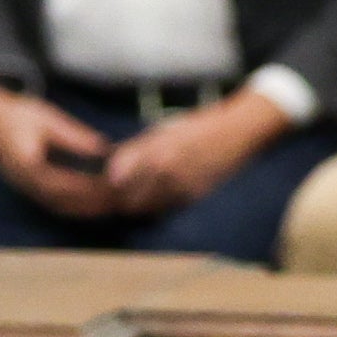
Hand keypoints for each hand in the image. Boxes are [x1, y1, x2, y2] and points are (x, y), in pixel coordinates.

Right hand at [0, 84, 113, 212]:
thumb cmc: (16, 115)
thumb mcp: (46, 119)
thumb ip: (73, 136)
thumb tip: (103, 149)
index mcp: (28, 165)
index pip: (63, 183)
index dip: (88, 188)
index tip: (111, 185)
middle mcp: (26, 183)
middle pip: (63, 202)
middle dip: (91, 203)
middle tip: (119, 200)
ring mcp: (26, 189)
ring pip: (60, 207)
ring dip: (86, 209)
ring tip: (113, 206)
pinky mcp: (30, 190)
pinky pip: (55, 204)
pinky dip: (76, 206)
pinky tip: (95, 204)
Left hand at [91, 88, 290, 218]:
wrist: (237, 133)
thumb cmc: (197, 126)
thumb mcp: (162, 130)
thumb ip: (136, 149)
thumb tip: (110, 164)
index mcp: (155, 149)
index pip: (116, 176)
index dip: (105, 182)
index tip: (99, 182)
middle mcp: (166, 170)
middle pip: (127, 198)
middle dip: (116, 199)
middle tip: (111, 195)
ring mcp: (180, 186)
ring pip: (144, 209)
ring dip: (133, 206)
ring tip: (128, 199)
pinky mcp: (193, 197)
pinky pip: (164, 210)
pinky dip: (153, 208)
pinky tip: (151, 199)